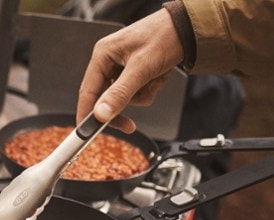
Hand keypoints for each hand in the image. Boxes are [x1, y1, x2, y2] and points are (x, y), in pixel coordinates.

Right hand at [77, 9, 183, 132]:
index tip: (88, 134)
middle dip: (123, 107)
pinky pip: (136, 95)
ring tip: (154, 78)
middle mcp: (109, 63)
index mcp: (103, 55)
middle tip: (129, 126)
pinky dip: (148, 91)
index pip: (87, 92)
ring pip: (123, 100)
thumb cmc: (164, 37)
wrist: (186, 30)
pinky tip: (157, 77)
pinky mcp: (134, 75)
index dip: (87, 115)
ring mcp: (121, 70)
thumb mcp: (141, 68)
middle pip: (105, 99)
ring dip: (141, 95)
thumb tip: (101, 114)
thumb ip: (119, 93)